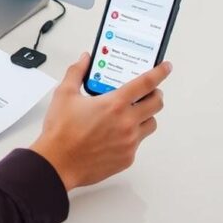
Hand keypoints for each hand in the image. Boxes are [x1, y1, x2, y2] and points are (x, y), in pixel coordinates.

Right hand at [30, 53, 169, 190]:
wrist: (57, 163)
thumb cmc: (60, 132)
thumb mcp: (64, 94)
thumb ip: (77, 72)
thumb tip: (85, 60)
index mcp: (114, 104)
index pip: (146, 83)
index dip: (160, 72)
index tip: (165, 67)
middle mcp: (127, 122)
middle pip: (157, 103)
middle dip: (155, 94)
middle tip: (146, 93)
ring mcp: (130, 142)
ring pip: (151, 124)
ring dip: (145, 115)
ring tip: (130, 114)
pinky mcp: (127, 158)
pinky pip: (138, 143)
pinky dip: (131, 135)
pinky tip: (115, 134)